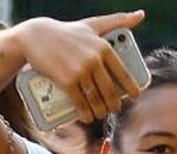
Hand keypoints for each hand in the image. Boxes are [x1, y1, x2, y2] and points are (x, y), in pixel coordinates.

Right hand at [16, 11, 145, 121]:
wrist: (35, 36)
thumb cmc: (66, 32)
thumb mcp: (92, 25)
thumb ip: (117, 21)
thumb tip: (141, 14)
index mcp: (103, 47)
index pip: (123, 74)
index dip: (131, 88)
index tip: (134, 97)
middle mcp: (94, 59)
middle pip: (110, 91)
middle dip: (113, 105)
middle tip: (113, 109)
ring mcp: (80, 71)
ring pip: (96, 100)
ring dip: (100, 112)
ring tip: (99, 114)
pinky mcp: (66, 81)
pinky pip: (80, 103)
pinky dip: (85, 114)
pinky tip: (86, 117)